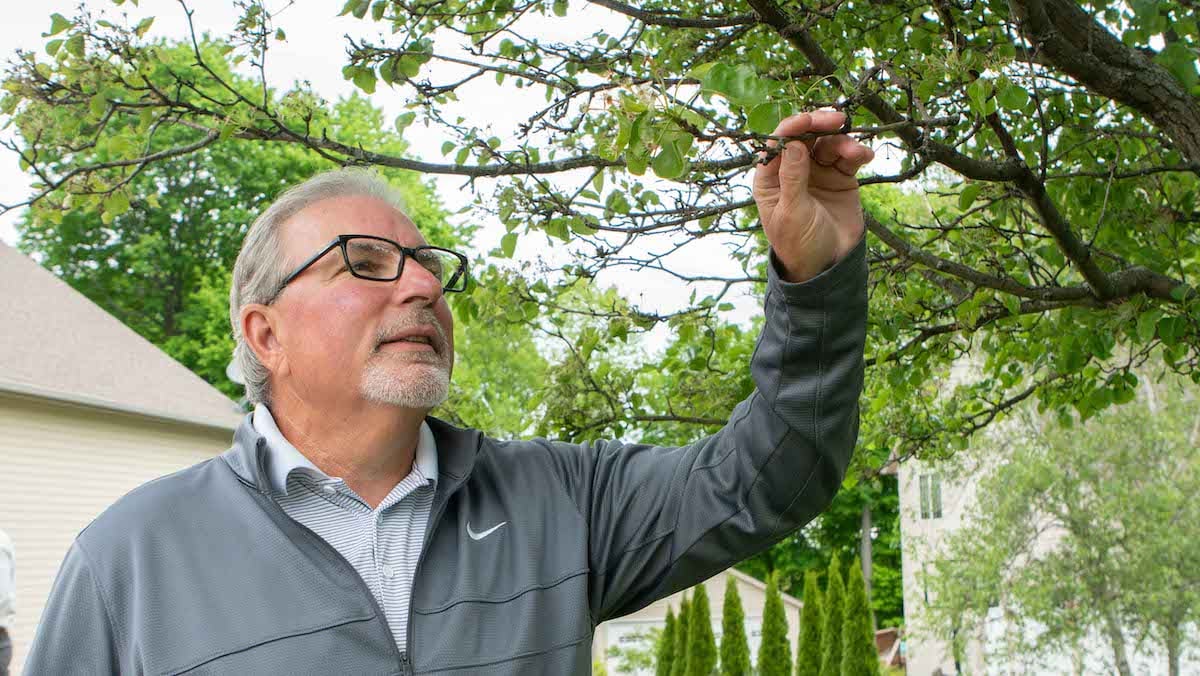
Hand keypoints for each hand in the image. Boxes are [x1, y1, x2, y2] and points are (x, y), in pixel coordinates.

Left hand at [753, 111, 873, 281]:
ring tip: (856, 153)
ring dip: (842, 141)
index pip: (777, 144)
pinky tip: (865, 156)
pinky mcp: (840, 177)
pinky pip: (847, 157)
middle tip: (837, 119)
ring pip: (828, 143)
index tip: (808, 119)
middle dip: (820, 124)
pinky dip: (856, 152)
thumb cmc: (800, 243)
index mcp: (770, 179)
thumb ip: (792, 178)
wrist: (828, 266)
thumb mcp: (793, 213)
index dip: (792, 127)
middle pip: (804, 136)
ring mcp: (817, 172)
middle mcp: (793, 170)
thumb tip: (792, 144)